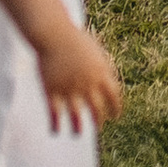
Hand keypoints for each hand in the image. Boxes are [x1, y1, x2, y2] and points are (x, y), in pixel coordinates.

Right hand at [34, 20, 122, 134]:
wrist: (53, 33)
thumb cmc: (75, 40)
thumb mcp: (95, 51)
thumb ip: (104, 69)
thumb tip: (110, 85)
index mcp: (100, 73)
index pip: (113, 97)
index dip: (116, 108)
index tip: (115, 116)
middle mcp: (86, 83)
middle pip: (97, 110)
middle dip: (99, 121)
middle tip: (98, 126)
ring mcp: (68, 88)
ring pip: (76, 117)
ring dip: (78, 128)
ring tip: (77, 133)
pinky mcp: (51, 91)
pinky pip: (54, 114)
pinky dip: (55, 125)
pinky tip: (55, 131)